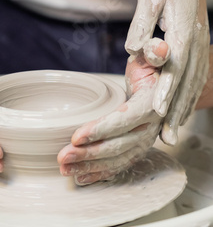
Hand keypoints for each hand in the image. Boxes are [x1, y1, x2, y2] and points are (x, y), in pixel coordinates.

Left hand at [58, 38, 168, 185]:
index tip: (76, 136)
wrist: (163, 86)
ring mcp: (145, 141)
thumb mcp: (151, 57)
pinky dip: (99, 174)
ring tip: (65, 169)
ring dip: (90, 166)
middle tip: (63, 157)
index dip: (101, 129)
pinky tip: (80, 178)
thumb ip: (152, 53)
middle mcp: (151, 127)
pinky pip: (119, 165)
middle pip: (119, 145)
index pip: (125, 119)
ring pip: (117, 159)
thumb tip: (158, 48)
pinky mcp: (138, 149)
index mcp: (152, 104)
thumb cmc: (151, 69)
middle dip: (89, 153)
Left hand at [125, 0, 209, 144]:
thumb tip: (135, 48)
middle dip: (176, 109)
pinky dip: (190, 96)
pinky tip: (183, 110)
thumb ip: (143, 22)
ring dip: (184, 108)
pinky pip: (196, 76)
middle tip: (167, 136)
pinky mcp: (199, 45)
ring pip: (194, 82)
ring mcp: (201, 43)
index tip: (157, 109)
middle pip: (187, 80)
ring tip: (174, 132)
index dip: (166, 88)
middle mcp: (195, 39)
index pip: (175, 63)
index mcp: (182, 26)